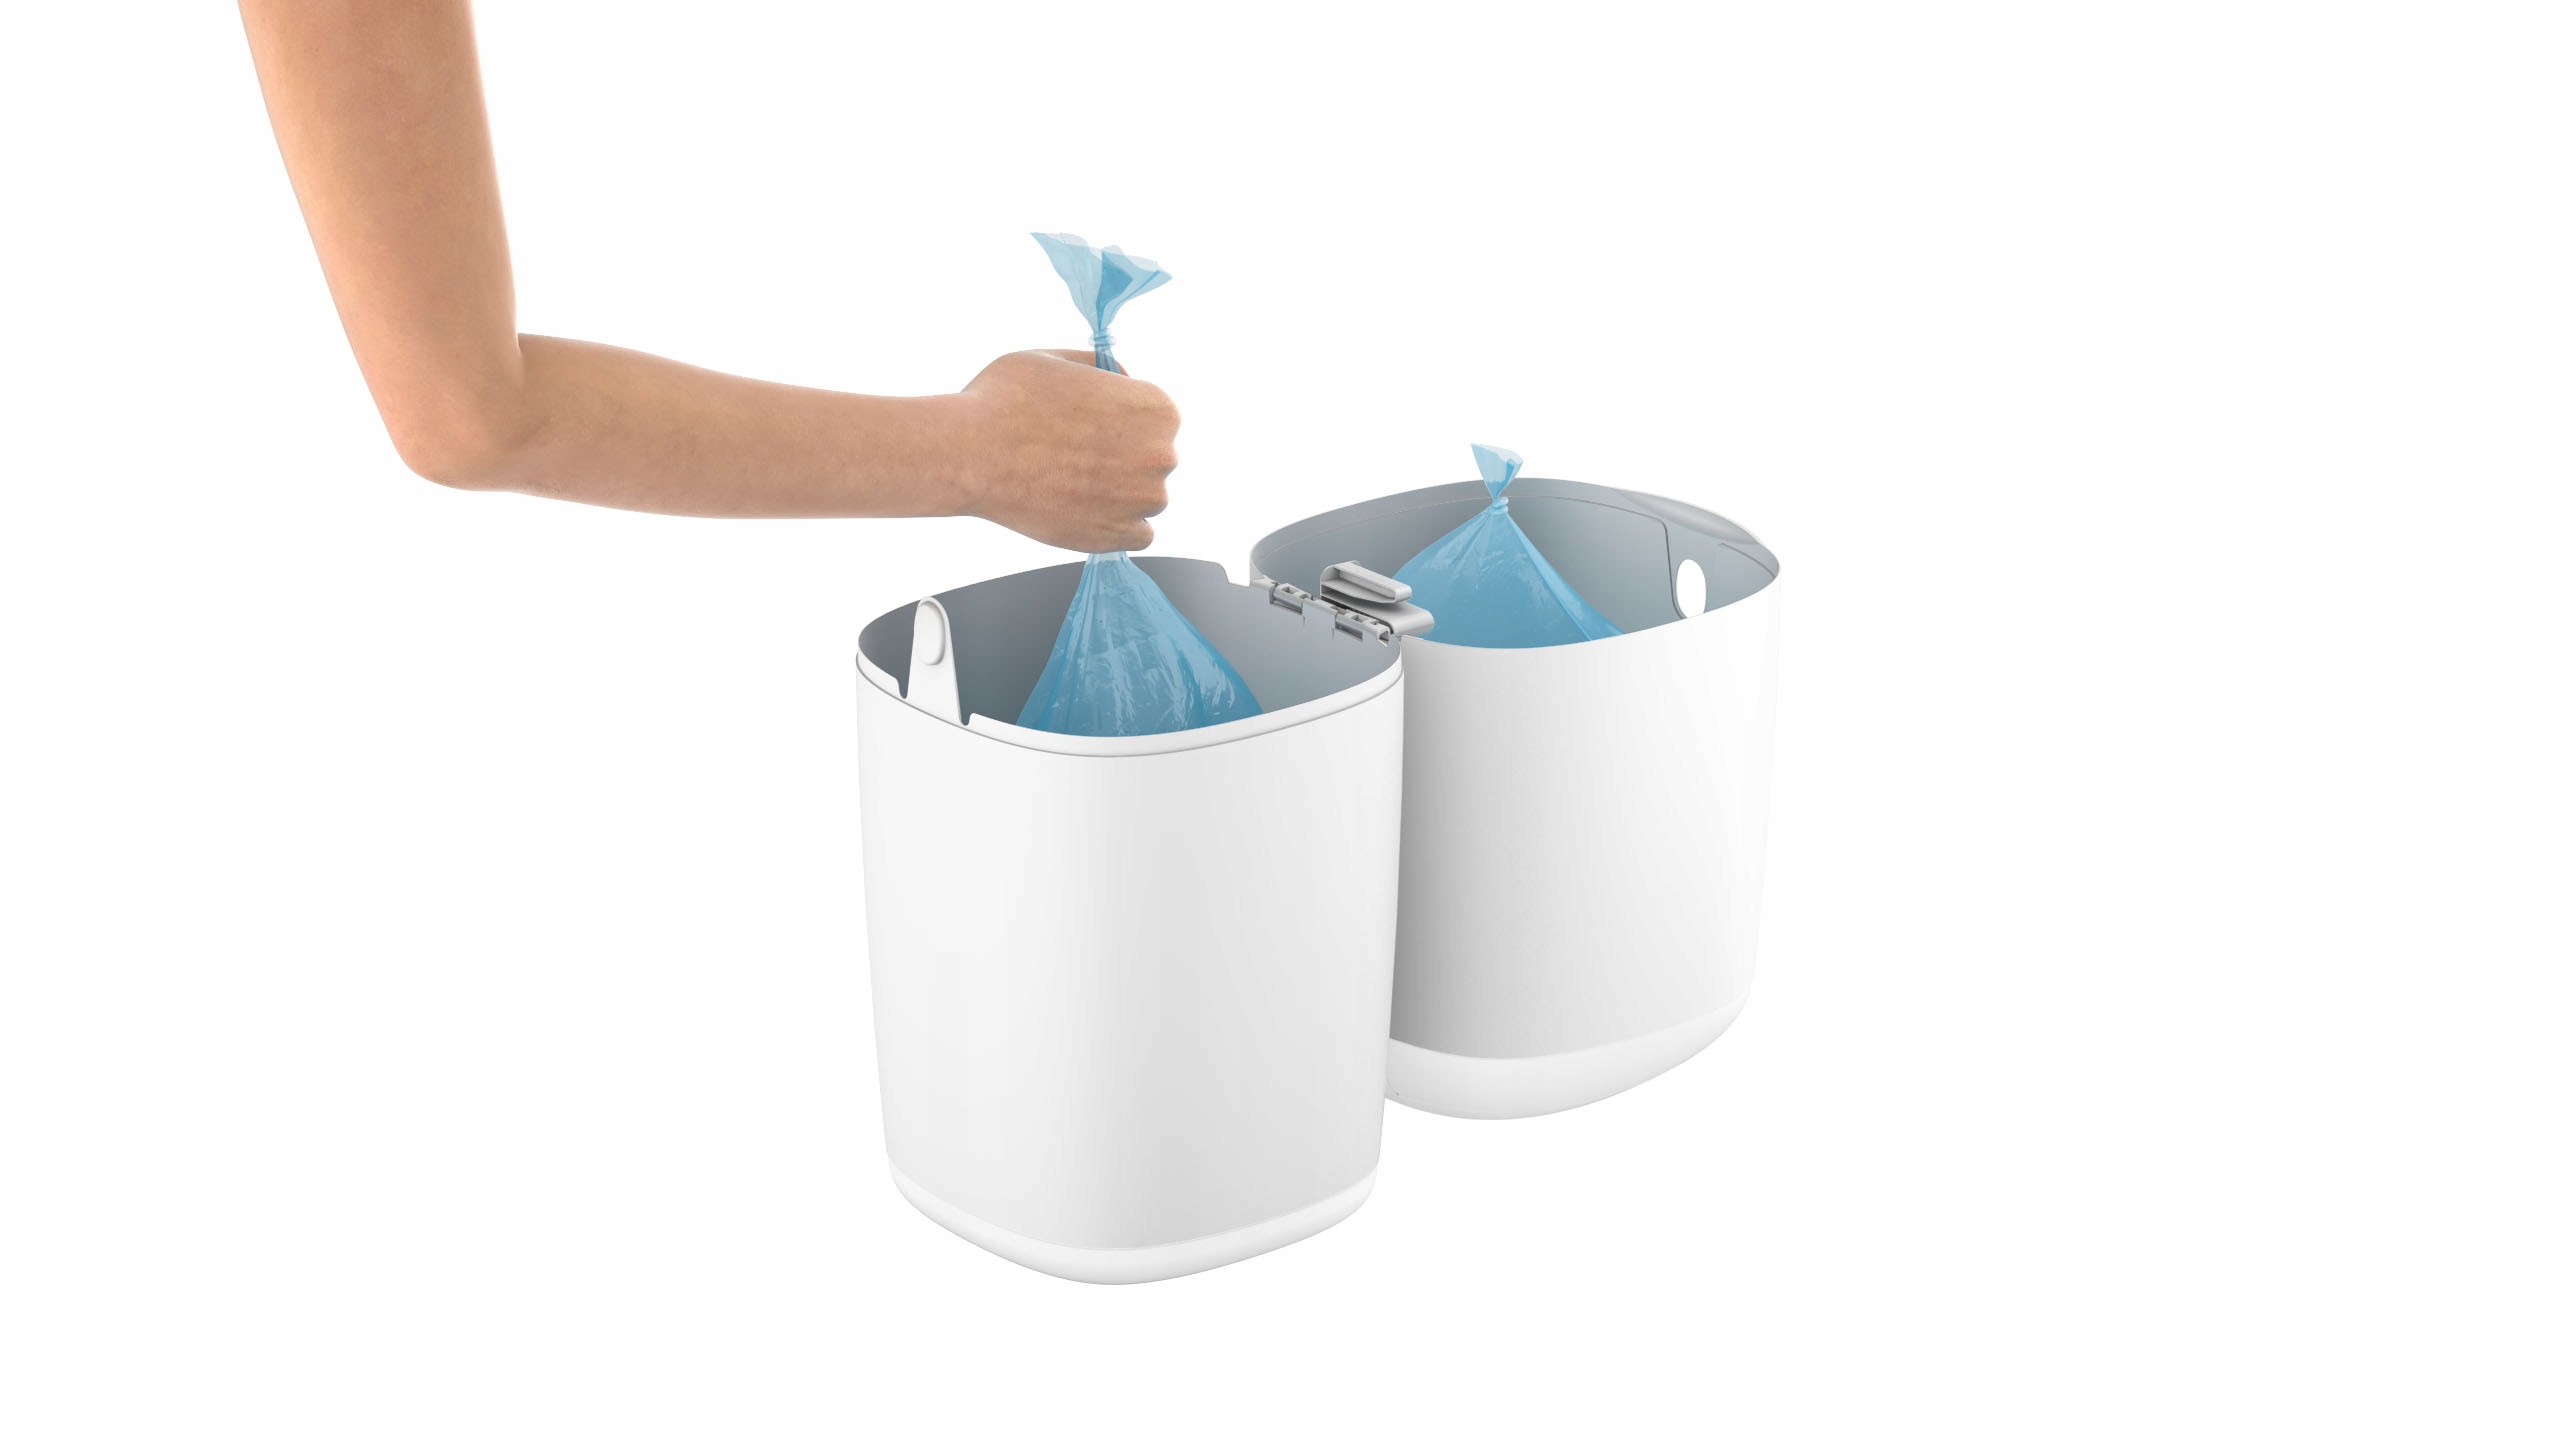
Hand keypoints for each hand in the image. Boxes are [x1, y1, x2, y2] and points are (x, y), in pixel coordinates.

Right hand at [952, 349, 1179, 551]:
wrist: (972, 453)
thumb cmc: (1007, 398)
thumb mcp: (1056, 359)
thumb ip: (1098, 366)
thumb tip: (1120, 377)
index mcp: (1157, 407)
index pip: (1157, 418)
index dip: (1123, 420)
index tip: (1093, 425)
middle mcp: (1161, 455)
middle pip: (1153, 459)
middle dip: (1124, 458)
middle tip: (1076, 455)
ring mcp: (1142, 501)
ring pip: (1145, 498)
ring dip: (1119, 494)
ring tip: (1069, 482)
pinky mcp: (1118, 537)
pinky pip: (1136, 534)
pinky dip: (1114, 526)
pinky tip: (1082, 509)